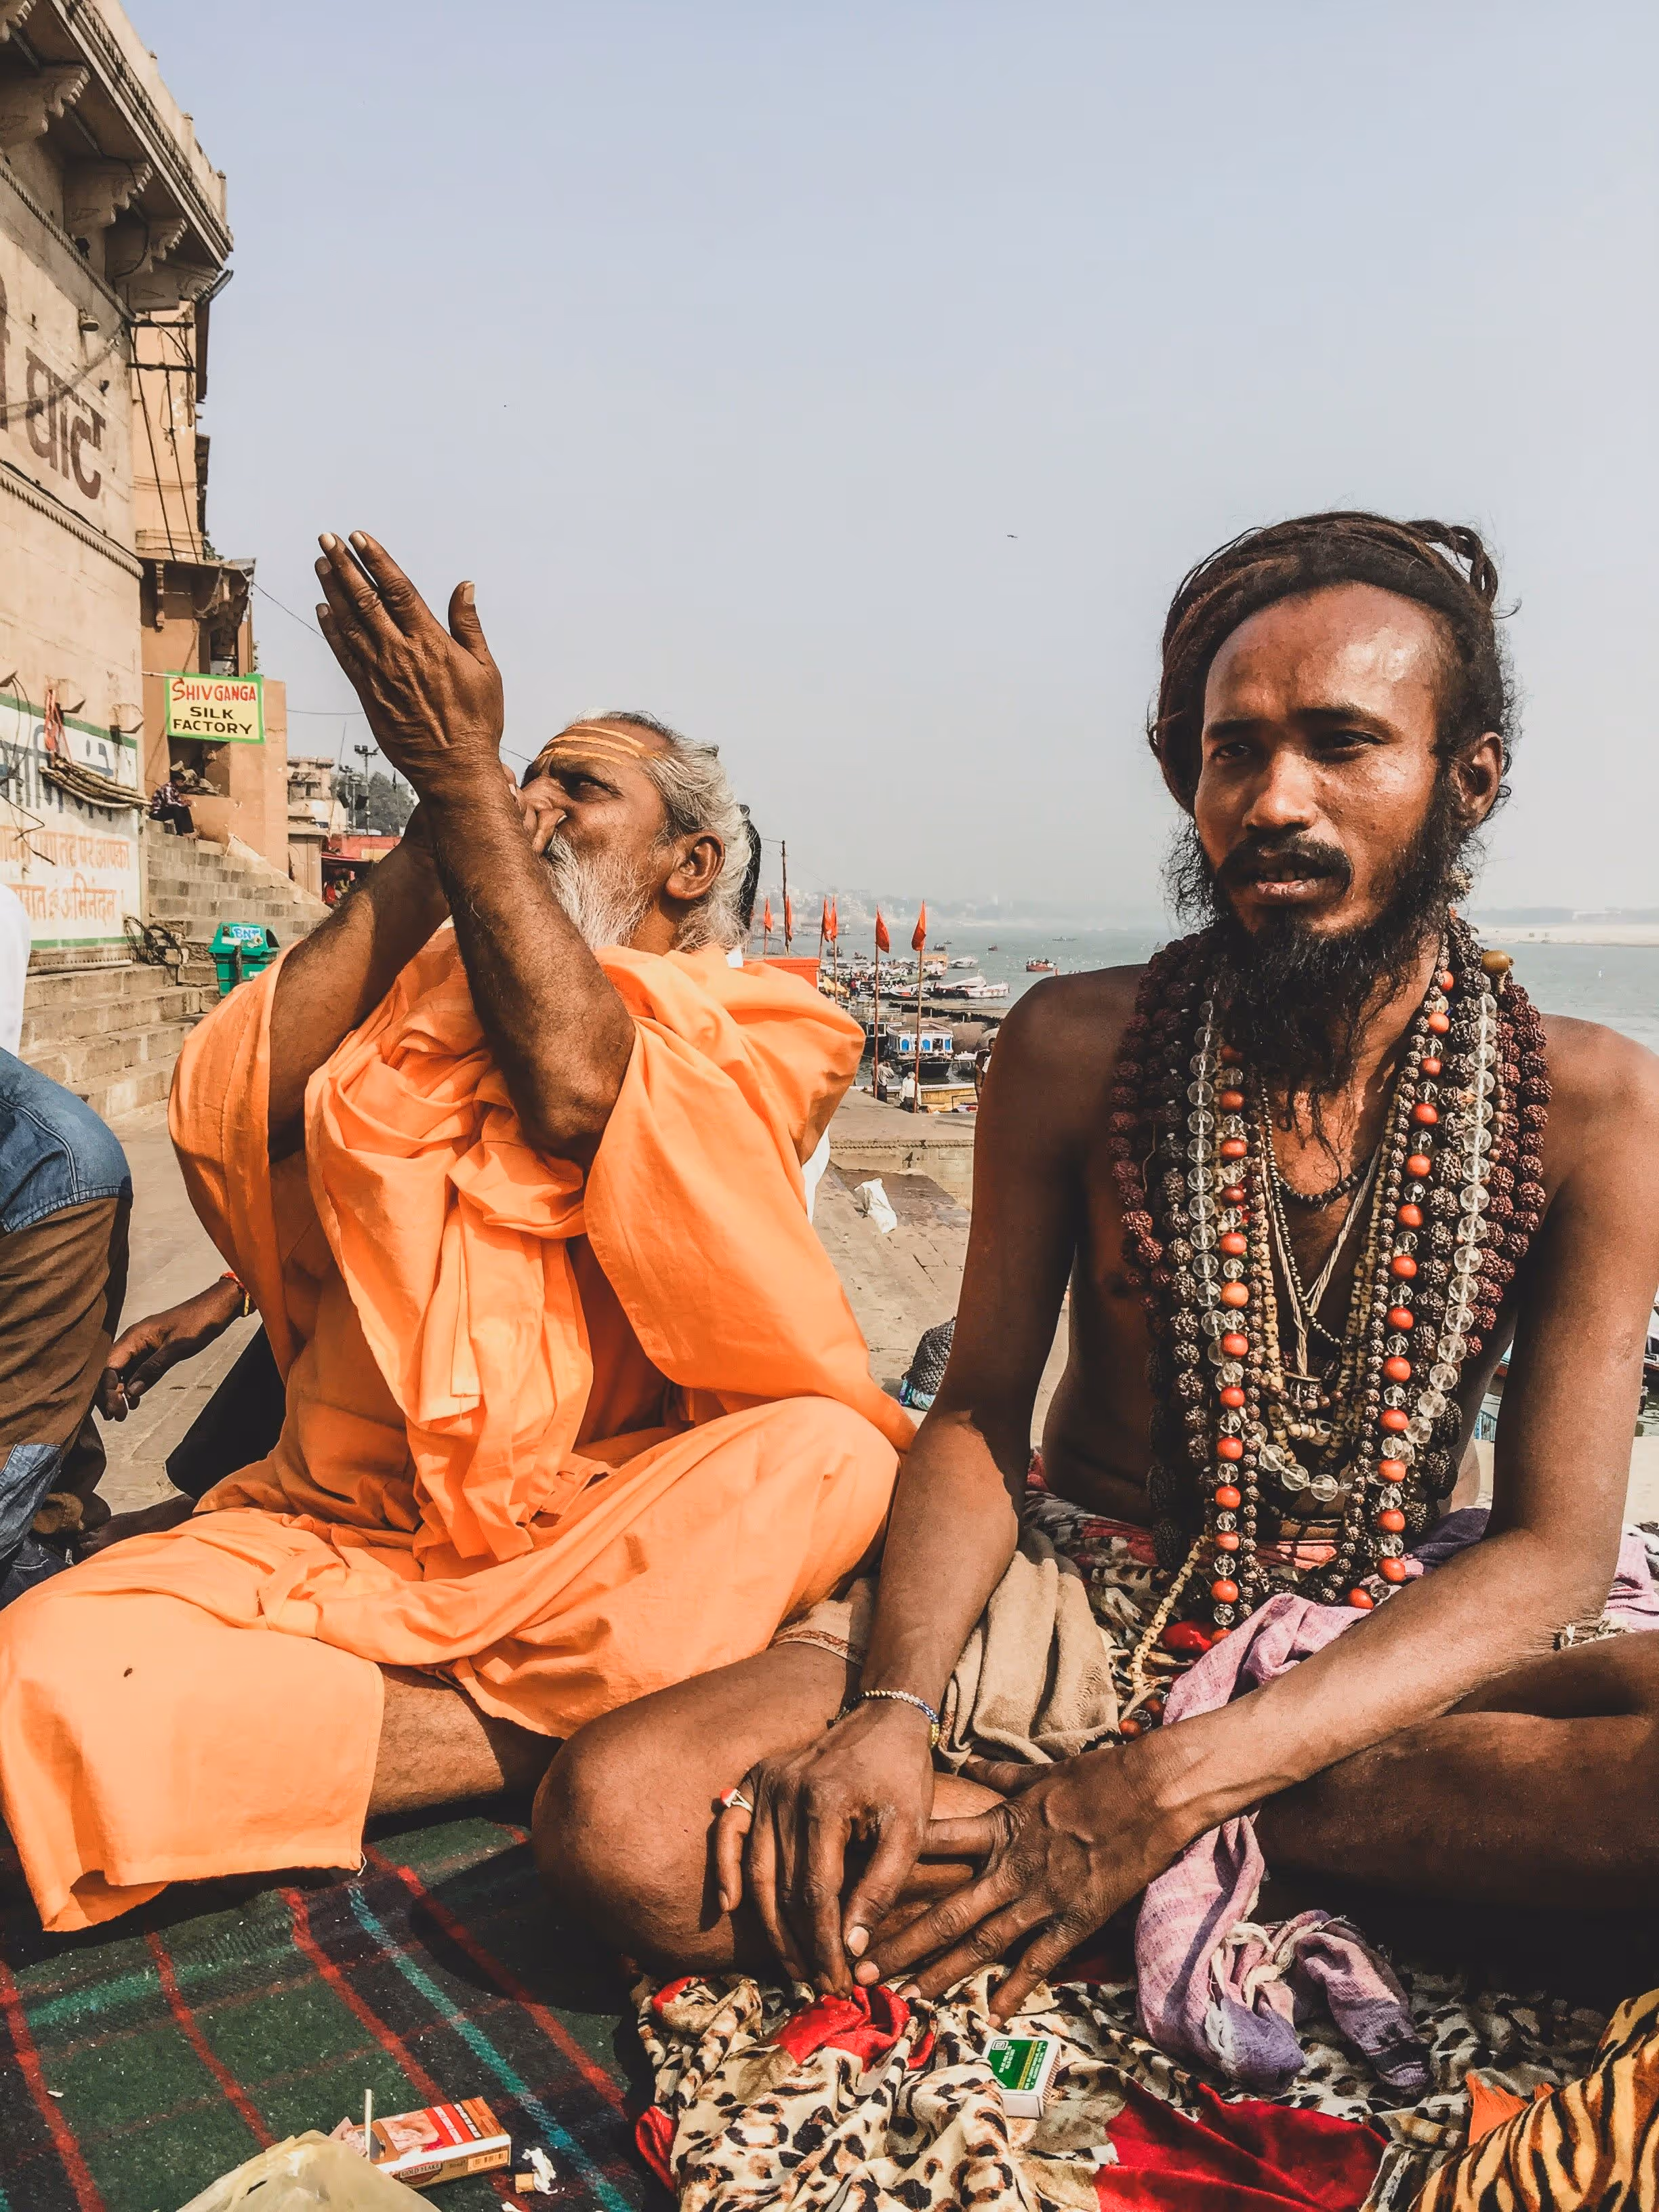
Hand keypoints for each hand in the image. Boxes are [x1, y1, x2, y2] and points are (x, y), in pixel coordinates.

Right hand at [97, 1280, 244, 1418]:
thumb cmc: (198, 1322)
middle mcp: (133, 1340)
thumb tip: (131, 1392)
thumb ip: (154, 1368)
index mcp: (134, 1336)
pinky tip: (135, 1402)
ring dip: (119, 1393)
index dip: (108, 1391)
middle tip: (116, 1417)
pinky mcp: (151, 1351)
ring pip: (121, 1372)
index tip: (115, 1410)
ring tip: (123, 1414)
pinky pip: (135, 1370)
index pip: (109, 1367)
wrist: (215, 1307)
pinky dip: (132, 1386)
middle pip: (110, 1371)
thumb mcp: (177, 1347)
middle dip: (109, 1395)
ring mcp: (141, 1346)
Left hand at [314, 533, 504, 799]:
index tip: (359, 537)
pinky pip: (343, 654)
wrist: (454, 769)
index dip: (376, 560)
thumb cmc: (477, 722)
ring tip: (321, 564)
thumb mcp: (485, 670)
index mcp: (431, 641)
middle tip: (327, 539)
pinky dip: (332, 630)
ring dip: (332, 590)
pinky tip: (324, 610)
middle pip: (365, 598)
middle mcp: (400, 652)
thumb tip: (464, 587)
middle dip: (344, 565)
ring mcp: (379, 673)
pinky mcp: (367, 694)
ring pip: (349, 622)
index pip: (397, 589)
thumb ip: (469, 626)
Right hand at [713, 1700, 937, 1991]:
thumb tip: (850, 1948)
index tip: (838, 1981)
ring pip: (756, 1871)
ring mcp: (765, 1783)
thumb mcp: (910, 1831)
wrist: (885, 1717)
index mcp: (825, 1802)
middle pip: (781, 1888)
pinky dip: (725, 1867)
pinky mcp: (755, 1779)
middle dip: (800, 1945)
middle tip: (818, 1984)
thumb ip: (881, 1888)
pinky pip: (729, 1830)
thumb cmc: (902, 1776)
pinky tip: (728, 1906)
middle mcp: (785, 1791)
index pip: (815, 1892)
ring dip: (770, 1925)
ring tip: (792, 1965)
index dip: (824, 1943)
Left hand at [868, 1744, 1184, 2018]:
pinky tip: (992, 2013)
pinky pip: (1040, 1959)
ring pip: (982, 1942)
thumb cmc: (1097, 1775)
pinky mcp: (1078, 1916)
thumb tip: (968, 1761)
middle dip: (900, 1942)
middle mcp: (1012, 1864)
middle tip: (861, 1970)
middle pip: (945, 1910)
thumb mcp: (1039, 1773)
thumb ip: (999, 1777)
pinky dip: (1017, 1987)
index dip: (889, 1870)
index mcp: (1000, 1825)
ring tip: (908, 1999)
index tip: (855, 1891)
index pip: (931, 1847)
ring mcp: (1044, 1894)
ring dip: (943, 1973)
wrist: (1153, 1789)